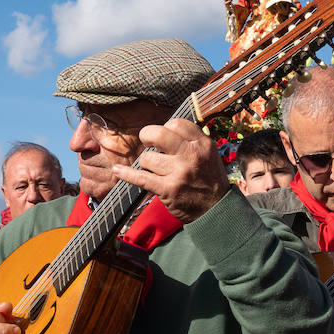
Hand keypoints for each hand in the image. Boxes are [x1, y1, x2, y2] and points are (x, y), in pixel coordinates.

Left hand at [110, 118, 229, 223]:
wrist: (216, 209)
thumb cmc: (209, 179)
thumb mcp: (209, 154)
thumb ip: (191, 139)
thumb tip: (166, 128)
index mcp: (202, 144)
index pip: (176, 124)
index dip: (165, 128)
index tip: (164, 137)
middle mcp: (191, 156)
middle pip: (159, 134)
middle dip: (147, 136)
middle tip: (147, 142)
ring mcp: (179, 173)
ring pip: (147, 158)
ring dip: (146, 163)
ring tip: (154, 169)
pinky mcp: (167, 190)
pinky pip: (141, 178)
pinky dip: (126, 174)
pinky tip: (118, 170)